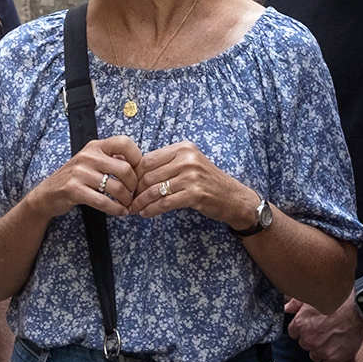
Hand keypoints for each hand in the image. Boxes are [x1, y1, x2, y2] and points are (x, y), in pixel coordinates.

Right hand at [29, 136, 141, 218]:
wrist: (48, 193)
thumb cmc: (75, 178)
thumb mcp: (92, 161)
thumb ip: (112, 159)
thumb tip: (140, 163)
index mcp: (95, 146)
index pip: (124, 143)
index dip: (137, 158)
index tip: (139, 173)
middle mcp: (88, 156)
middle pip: (125, 169)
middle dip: (134, 185)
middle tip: (134, 193)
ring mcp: (80, 173)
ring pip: (116, 187)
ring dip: (127, 200)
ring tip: (128, 204)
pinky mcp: (74, 190)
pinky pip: (103, 201)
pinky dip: (116, 209)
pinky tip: (121, 212)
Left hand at [127, 141, 256, 226]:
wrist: (233, 197)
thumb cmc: (207, 181)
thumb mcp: (190, 164)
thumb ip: (167, 164)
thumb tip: (135, 171)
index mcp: (183, 148)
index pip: (148, 159)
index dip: (135, 174)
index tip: (130, 185)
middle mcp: (187, 159)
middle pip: (149, 175)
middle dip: (136, 190)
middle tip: (129, 199)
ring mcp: (192, 176)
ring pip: (155, 190)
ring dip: (141, 202)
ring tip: (134, 208)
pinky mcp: (195, 194)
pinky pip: (165, 203)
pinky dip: (151, 210)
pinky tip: (145, 213)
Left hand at [287, 291, 362, 361]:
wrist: (360, 308)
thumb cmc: (338, 300)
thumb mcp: (314, 296)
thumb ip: (296, 304)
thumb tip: (286, 309)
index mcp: (300, 324)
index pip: (294, 333)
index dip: (305, 329)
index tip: (314, 326)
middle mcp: (308, 339)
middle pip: (305, 345)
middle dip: (313, 340)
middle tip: (326, 331)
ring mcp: (321, 350)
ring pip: (316, 356)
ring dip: (322, 350)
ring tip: (334, 339)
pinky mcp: (334, 358)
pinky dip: (332, 360)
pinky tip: (339, 349)